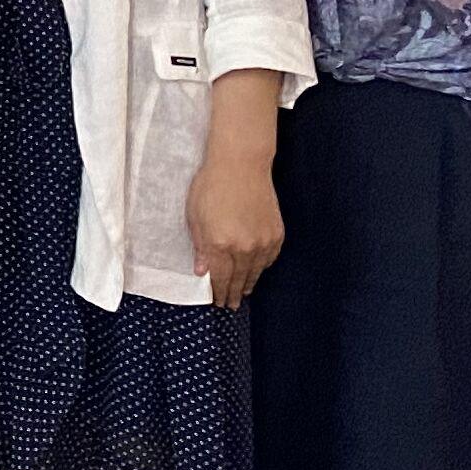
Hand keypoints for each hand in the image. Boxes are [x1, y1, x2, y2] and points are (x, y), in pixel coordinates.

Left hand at [187, 140, 285, 307]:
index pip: (219, 278)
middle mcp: (243, 248)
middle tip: (231, 305)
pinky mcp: (276, 234)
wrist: (241, 164)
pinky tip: (257, 271)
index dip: (218, 292)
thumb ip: (200, 246)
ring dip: (249, 284)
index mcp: (219, 244)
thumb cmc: (211, 185)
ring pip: (256, 271)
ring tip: (243, 293)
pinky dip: (262, 268)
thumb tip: (202, 271)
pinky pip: (269, 259)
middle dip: (233, 293)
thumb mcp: (194, 216)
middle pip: (238, 279)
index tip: (217, 302)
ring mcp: (262, 242)